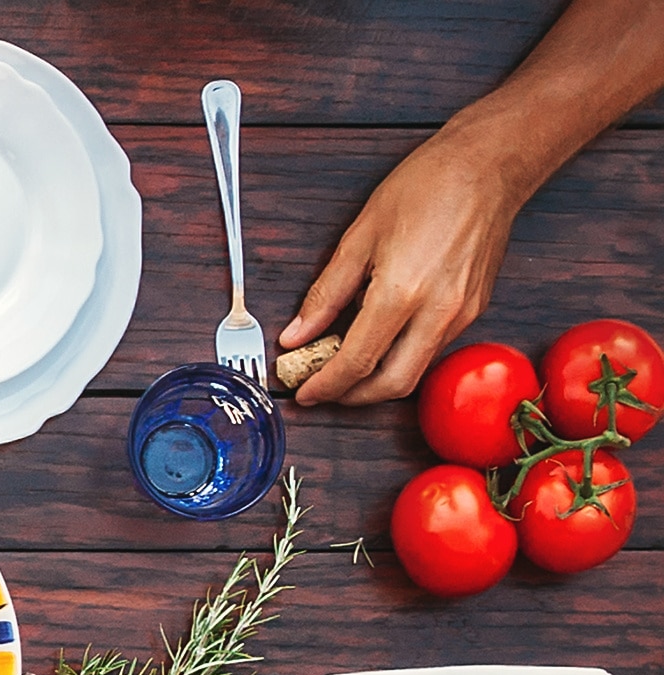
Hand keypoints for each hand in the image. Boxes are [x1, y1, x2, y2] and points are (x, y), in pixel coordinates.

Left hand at [280, 130, 521, 406]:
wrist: (487, 166)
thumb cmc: (426, 187)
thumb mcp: (359, 237)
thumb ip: (326, 294)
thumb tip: (297, 333)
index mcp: (403, 293)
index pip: (357, 362)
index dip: (326, 386)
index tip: (305, 392)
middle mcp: (439, 312)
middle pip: (393, 384)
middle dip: (353, 397)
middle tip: (323, 388)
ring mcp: (463, 313)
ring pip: (416, 370)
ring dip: (378, 378)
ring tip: (343, 362)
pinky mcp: (475, 308)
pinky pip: (433, 348)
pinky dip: (402, 355)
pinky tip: (380, 337)